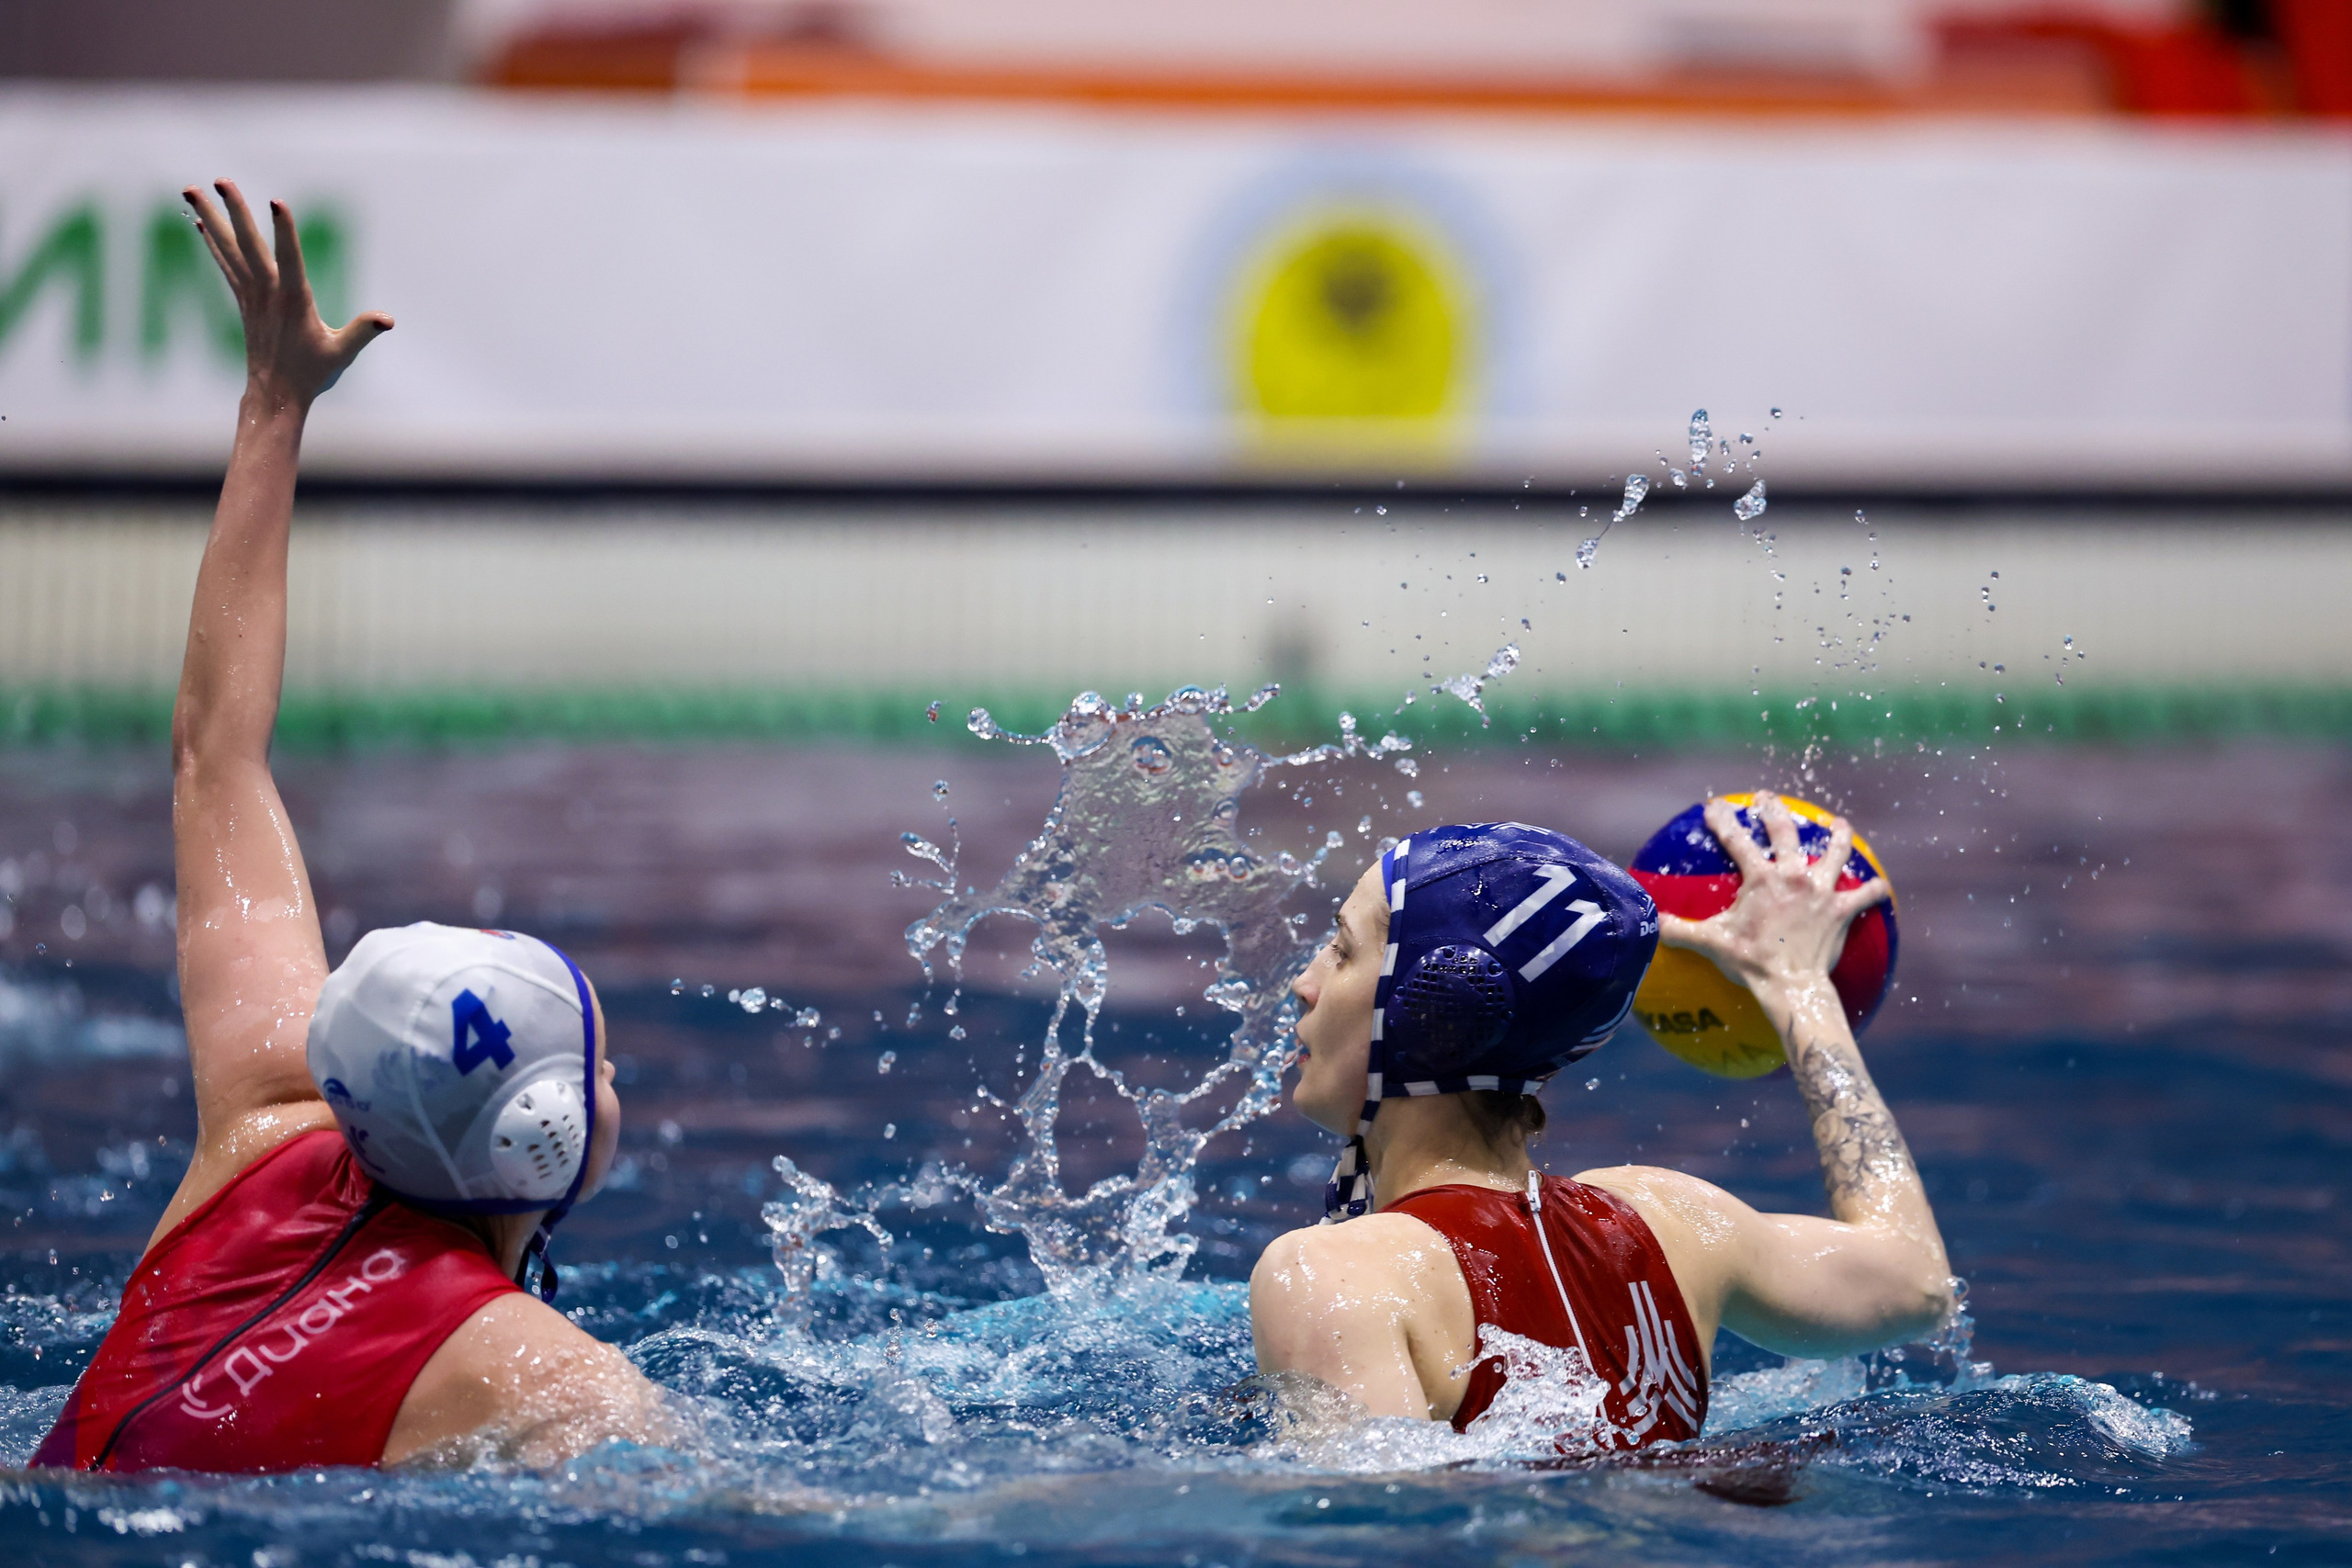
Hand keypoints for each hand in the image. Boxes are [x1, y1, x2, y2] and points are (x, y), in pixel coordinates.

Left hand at [184, 179, 390, 407]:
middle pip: (248, 243)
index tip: (276, 202)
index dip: (284, 230)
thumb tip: (388, 320)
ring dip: (211, 217)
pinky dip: (212, 241)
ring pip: (229, 248)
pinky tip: (201, 222)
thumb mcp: (342, 353)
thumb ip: (363, 331)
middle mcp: (267, 292)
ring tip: (191, 189)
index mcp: (294, 300)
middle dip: (234, 210)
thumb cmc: (312, 373)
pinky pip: (225, 263)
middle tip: (219, 180)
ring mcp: (251, 294)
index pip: (289, 258)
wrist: (275, 394)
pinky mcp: (244, 300)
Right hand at [1656, 792, 1888, 1013]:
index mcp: (1761, 878)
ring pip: (1835, 852)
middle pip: (1785, 831)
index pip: (1737, 840)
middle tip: (1767, 799)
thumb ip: (1679, 929)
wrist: (1792, 984)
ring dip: (1837, 835)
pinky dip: (1873, 890)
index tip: (1715, 805)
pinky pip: (1865, 895)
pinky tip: (1881, 886)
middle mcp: (1793, 875)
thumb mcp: (1710, 944)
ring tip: (1837, 824)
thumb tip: (1650, 921)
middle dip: (1774, 811)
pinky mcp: (1842, 910)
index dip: (1723, 819)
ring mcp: (1821, 890)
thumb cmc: (1751, 962)